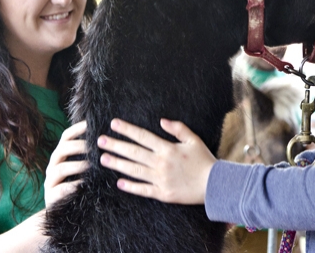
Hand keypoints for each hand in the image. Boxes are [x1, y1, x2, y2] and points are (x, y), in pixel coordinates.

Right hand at [44, 120, 88, 207]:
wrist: (68, 210)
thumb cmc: (81, 182)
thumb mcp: (85, 166)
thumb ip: (91, 153)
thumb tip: (109, 136)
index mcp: (61, 154)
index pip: (66, 136)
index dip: (78, 128)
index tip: (92, 123)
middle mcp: (54, 164)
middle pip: (63, 148)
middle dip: (80, 146)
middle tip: (96, 146)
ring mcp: (50, 180)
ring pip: (61, 168)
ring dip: (78, 165)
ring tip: (92, 165)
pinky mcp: (51, 196)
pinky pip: (60, 189)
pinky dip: (73, 186)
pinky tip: (85, 185)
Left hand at [98, 118, 215, 204]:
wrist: (214, 184)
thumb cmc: (204, 160)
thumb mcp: (194, 139)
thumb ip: (178, 128)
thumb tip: (161, 121)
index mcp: (168, 149)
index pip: (143, 136)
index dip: (128, 130)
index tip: (114, 124)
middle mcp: (161, 163)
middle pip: (134, 153)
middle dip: (116, 145)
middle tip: (100, 141)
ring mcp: (160, 179)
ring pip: (135, 170)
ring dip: (118, 164)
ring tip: (103, 159)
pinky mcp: (162, 193)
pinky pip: (143, 189)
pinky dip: (131, 186)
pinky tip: (119, 183)